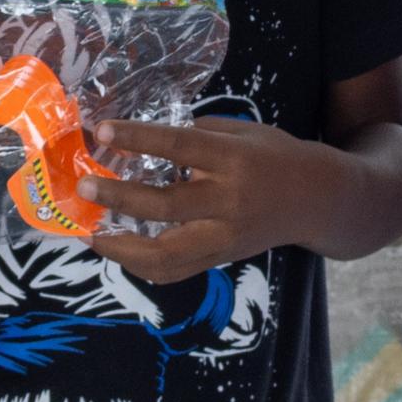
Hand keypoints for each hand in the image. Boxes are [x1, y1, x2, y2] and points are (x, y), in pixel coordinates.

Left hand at [83, 117, 353, 278]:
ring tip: (92, 235)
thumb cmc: (277, 156)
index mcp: (234, 159)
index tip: (103, 131)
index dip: (139, 139)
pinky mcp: (221, 258)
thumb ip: (199, 135)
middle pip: (165, 205)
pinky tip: (119, 251)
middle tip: (84, 186)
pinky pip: (175, 271)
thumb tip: (149, 142)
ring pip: (166, 254)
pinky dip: (141, 266)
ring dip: (122, 248)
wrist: (317, 200)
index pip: (179, 147)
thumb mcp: (245, 131)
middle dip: (119, 196)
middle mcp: (228, 200)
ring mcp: (224, 236)